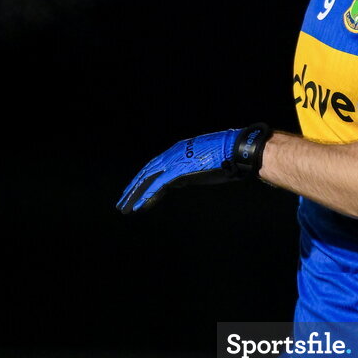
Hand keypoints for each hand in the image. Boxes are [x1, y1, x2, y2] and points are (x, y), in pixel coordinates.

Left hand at [117, 123, 271, 213]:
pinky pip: (158, 185)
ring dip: (135, 195)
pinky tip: (139, 206)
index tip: (133, 193)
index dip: (141, 181)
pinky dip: (148, 195)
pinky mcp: (179, 170)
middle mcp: (171, 154)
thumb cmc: (223, 158)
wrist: (235, 150)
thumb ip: (185, 173)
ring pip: (147, 179)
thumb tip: (175, 183)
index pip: (153, 168)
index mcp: (176, 151)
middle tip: (122, 202)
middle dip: (132, 189)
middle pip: (146, 173)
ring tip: (125, 207)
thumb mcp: (199, 167)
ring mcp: (174, 161)